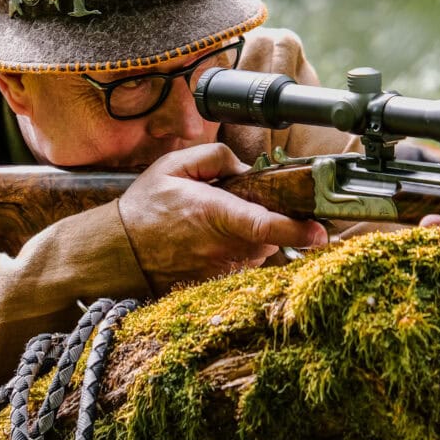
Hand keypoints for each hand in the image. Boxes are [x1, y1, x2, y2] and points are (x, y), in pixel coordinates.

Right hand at [118, 143, 327, 295]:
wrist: (119, 251)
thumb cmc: (145, 207)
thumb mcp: (174, 164)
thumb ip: (215, 156)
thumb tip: (246, 168)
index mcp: (214, 212)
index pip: (265, 224)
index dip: (298, 229)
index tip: (320, 231)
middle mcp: (221, 245)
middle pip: (269, 236)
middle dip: (269, 219)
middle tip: (244, 204)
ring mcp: (219, 268)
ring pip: (258, 251)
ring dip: (252, 236)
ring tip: (218, 223)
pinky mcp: (214, 283)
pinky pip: (242, 264)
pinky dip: (238, 251)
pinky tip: (212, 241)